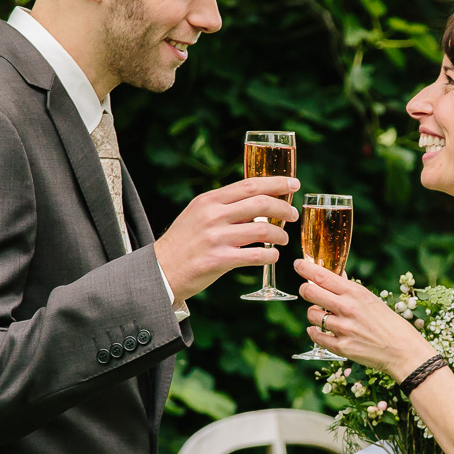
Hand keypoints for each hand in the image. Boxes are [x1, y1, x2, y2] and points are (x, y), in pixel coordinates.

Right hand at [154, 177, 298, 302]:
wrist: (160, 270)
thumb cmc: (184, 243)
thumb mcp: (198, 214)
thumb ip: (223, 206)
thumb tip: (258, 201)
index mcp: (209, 200)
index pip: (250, 185)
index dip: (276, 183)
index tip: (293, 184)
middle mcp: (212, 215)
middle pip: (261, 204)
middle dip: (283, 208)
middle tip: (293, 215)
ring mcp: (216, 238)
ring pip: (263, 231)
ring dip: (280, 235)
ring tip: (282, 239)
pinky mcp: (219, 260)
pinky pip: (257, 256)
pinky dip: (271, 256)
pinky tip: (272, 256)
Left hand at [293, 258, 435, 380]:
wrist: (402, 350)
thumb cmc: (388, 322)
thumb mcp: (370, 299)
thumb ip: (349, 290)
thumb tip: (333, 277)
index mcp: (355, 293)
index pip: (322, 276)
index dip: (305, 268)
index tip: (298, 264)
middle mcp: (347, 308)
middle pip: (310, 292)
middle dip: (305, 290)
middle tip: (307, 291)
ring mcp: (343, 328)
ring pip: (311, 315)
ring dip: (314, 314)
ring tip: (324, 316)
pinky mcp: (341, 347)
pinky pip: (316, 336)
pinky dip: (314, 332)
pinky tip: (319, 330)